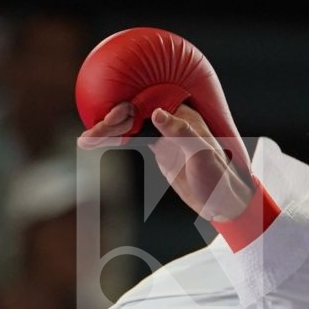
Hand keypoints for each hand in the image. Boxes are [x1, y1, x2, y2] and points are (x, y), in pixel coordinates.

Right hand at [80, 101, 253, 221]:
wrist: (223, 201)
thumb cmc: (218, 176)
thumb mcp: (201, 153)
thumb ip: (180, 131)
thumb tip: (156, 112)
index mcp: (182, 116)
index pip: (146, 108)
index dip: (126, 113)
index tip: (110, 121)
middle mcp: (172, 121)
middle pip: (134, 115)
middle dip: (110, 124)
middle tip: (89, 137)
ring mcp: (164, 134)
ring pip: (130, 127)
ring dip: (107, 132)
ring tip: (85, 140)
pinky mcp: (160, 149)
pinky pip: (132, 139)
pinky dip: (115, 140)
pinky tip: (97, 142)